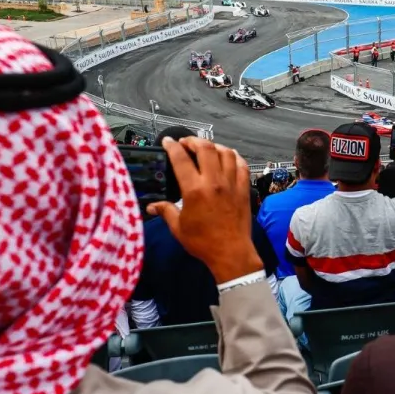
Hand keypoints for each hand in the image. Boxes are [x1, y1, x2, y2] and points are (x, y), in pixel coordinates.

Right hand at [147, 137, 263, 283]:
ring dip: (214, 146)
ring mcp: (232, 184)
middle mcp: (214, 182)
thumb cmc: (202, 242)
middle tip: (186, 143)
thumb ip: (165, 211)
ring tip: (206, 148)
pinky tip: (228, 156)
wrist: (231, 253)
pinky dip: (234, 157)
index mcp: (194, 190)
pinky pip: (242, 165)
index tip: (168, 141)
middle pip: (206, 148)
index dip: (172, 146)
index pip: (181, 159)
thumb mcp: (178, 228)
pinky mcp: (244, 189)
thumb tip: (151, 206)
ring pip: (226, 153)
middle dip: (193, 140)